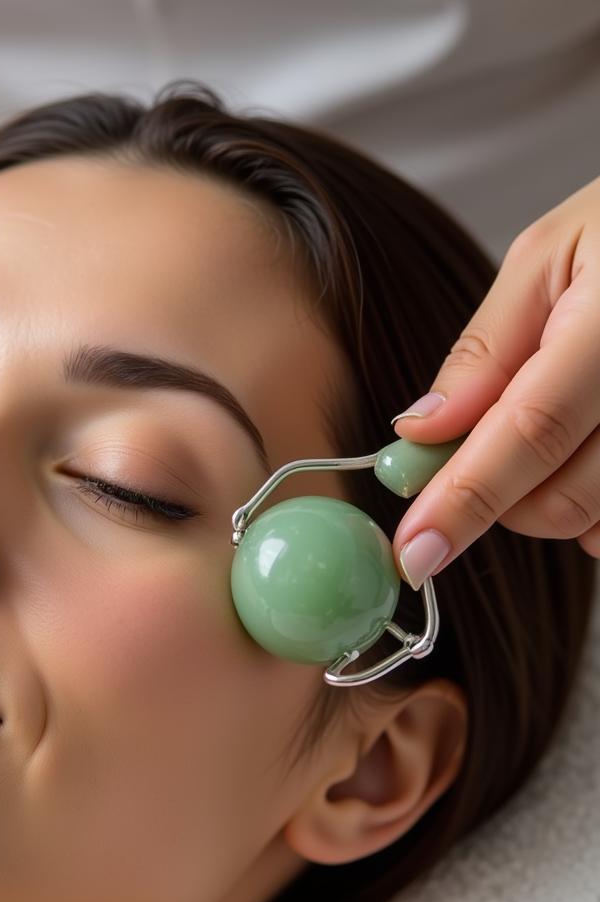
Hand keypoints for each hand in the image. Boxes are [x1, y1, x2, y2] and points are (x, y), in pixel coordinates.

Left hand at [390, 174, 599, 589]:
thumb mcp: (547, 257)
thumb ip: (484, 350)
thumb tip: (420, 429)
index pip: (530, 434)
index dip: (464, 502)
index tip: (413, 553)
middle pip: (563, 499)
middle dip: (495, 501)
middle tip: (467, 455)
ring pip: (596, 520)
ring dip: (545, 500)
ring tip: (545, 434)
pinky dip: (593, 508)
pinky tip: (585, 456)